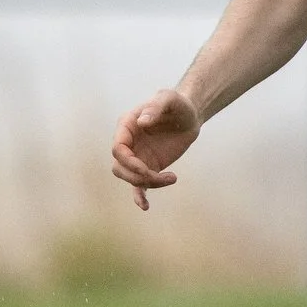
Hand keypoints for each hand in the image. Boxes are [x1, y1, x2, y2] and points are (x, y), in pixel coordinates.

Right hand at [110, 88, 202, 209]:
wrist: (189, 116)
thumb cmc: (177, 104)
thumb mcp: (169, 99)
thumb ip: (155, 107)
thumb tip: (141, 121)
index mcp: (126, 126)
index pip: (118, 149)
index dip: (129, 162)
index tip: (146, 168)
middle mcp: (128, 143)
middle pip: (119, 167)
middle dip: (137, 176)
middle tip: (162, 176)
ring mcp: (137, 157)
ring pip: (129, 178)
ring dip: (146, 184)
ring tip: (171, 178)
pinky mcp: (148, 168)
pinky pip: (138, 186)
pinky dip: (140, 197)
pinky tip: (145, 206)